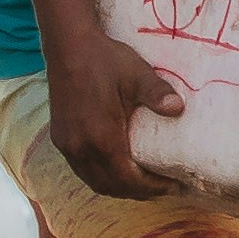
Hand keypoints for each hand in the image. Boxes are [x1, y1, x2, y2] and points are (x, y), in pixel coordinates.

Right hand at [50, 39, 182, 201]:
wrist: (67, 45)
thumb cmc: (104, 59)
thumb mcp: (136, 74)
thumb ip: (157, 93)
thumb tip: (178, 108)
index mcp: (100, 137)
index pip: (128, 180)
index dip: (152, 188)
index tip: (174, 186)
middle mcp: (79, 147)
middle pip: (111, 187)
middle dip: (139, 192)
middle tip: (165, 187)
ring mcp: (67, 144)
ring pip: (94, 181)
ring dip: (120, 187)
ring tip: (145, 182)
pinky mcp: (60, 137)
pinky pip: (82, 170)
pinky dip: (103, 176)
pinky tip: (118, 169)